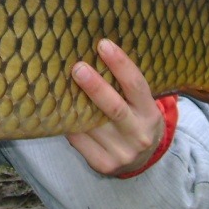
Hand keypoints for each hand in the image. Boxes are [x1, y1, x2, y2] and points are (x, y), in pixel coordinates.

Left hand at [67, 39, 164, 175]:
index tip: (103, 44)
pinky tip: (59, 110)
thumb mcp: (140, 103)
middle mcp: (138, 134)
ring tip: (58, 84)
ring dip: (74, 104)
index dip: (120, 64)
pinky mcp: (104, 164)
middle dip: (95, 86)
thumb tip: (94, 51)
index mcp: (149, 113)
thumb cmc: (136, 119)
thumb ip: (123, 85)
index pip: (136, 85)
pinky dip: (69, 124)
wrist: (144, 159)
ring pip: (92, 125)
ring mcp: (121, 152)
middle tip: (77, 67)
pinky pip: (80, 140)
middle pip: (114, 108)